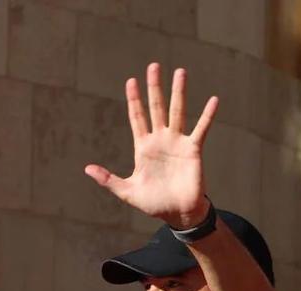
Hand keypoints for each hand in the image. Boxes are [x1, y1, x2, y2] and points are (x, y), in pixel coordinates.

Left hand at [85, 62, 217, 228]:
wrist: (177, 214)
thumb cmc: (154, 203)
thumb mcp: (127, 191)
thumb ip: (108, 179)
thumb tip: (87, 168)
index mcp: (143, 148)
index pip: (137, 118)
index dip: (134, 100)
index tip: (131, 81)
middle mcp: (160, 140)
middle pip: (156, 108)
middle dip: (154, 88)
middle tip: (153, 66)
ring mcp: (177, 143)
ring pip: (177, 111)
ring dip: (178, 92)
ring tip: (180, 72)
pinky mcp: (193, 150)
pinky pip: (201, 129)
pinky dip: (208, 116)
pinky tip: (213, 100)